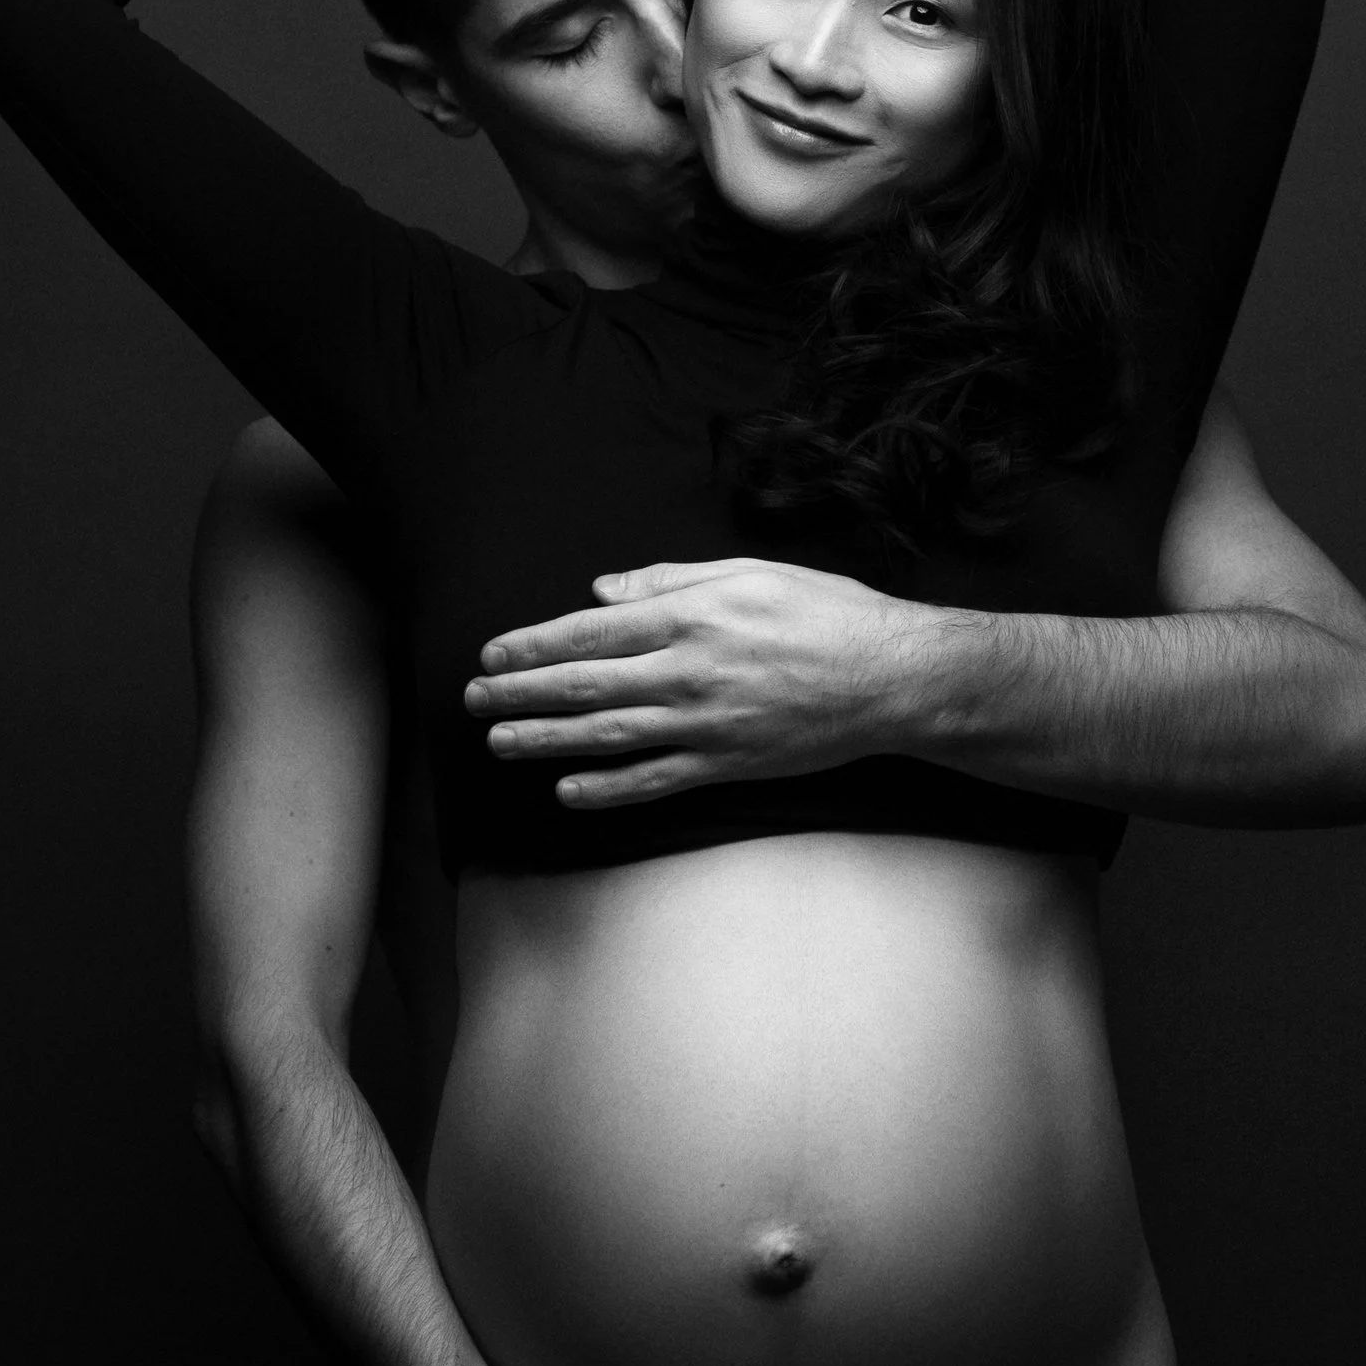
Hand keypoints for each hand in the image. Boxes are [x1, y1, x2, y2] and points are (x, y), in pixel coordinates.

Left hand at [463, 558, 932, 808]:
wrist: (892, 678)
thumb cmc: (827, 613)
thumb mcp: (749, 572)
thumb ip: (670, 580)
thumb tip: (601, 591)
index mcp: (690, 617)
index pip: (589, 632)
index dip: (532, 646)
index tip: (491, 655)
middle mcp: (688, 672)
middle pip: (584, 685)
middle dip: (521, 694)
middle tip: (472, 701)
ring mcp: (706, 724)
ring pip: (607, 735)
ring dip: (546, 741)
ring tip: (499, 743)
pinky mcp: (727, 764)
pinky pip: (655, 781)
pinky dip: (608, 790)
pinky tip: (568, 792)